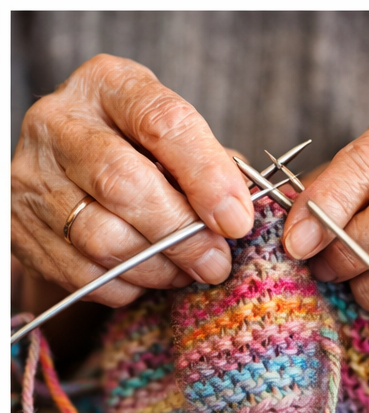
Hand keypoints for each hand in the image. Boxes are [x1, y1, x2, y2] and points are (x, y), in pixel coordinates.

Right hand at [12, 54, 253, 306]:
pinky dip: (129, 286)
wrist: (67, 180)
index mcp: (109, 87)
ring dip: (159, 267)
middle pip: (124, 184)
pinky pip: (85, 275)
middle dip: (183, 234)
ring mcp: (32, 177)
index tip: (239, 221)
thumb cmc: (145, 158)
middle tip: (218, 263)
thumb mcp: (179, 145)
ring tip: (187, 271)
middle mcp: (59, 123)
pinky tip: (151, 277)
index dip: (207, 177)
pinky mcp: (20, 230)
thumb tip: (262, 213)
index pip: (162, 123)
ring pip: (103, 238)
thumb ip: (217, 171)